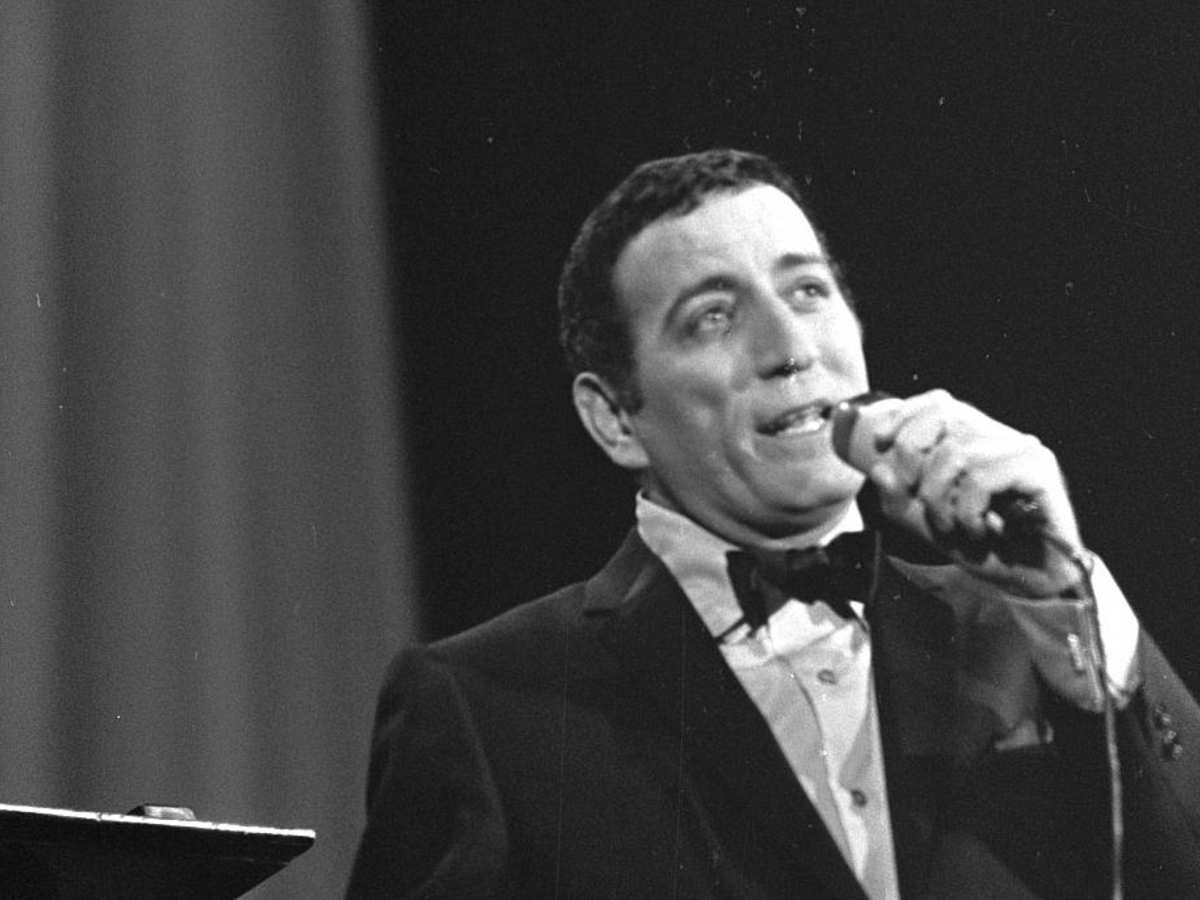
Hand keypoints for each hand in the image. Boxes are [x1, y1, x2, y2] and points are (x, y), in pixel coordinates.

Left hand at [853, 390, 1083, 597]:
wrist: (1034, 580)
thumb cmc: (985, 548)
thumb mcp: (927, 524)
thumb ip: (899, 499)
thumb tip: (877, 469)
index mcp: (976, 440)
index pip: (939, 402)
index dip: (905, 416)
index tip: (879, 443)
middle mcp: (1000, 437)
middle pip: (941, 419)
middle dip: (915, 465)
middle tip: (922, 504)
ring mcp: (1021, 450)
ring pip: (956, 453)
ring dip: (942, 500)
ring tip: (954, 527)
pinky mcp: (1038, 469)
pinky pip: (981, 478)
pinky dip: (969, 511)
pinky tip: (981, 530)